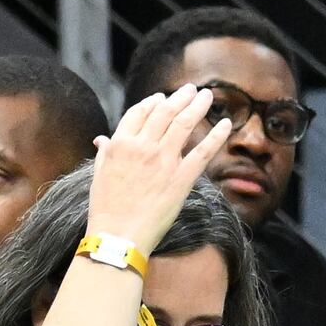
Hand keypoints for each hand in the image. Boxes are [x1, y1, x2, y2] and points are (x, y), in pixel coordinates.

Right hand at [86, 83, 228, 252]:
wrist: (118, 236)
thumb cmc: (105, 209)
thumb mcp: (99, 175)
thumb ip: (105, 153)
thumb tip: (102, 139)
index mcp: (120, 144)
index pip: (139, 113)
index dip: (152, 102)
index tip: (162, 98)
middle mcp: (142, 147)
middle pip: (164, 112)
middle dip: (179, 97)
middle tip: (190, 89)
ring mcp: (163, 161)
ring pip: (184, 124)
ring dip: (198, 106)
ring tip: (207, 96)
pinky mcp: (181, 178)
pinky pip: (202, 151)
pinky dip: (216, 136)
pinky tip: (225, 125)